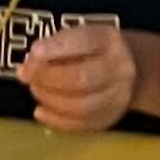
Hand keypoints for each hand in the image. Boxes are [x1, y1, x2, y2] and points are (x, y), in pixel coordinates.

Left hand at [20, 21, 139, 132]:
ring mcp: (117, 97)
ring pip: (81, 106)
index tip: (35, 52)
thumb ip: (55, 45)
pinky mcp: (109, 118)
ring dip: (50, 99)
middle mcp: (119, 69)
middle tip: (28, 75)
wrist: (131, 68)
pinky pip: (80, 125)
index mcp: (109, 41)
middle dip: (48, 78)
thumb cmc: (95, 50)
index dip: (56, 48)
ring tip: (36, 89)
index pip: (84, 42)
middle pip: (82, 78)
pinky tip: (40, 111)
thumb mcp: (80, 35)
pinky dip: (55, 120)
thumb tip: (28, 68)